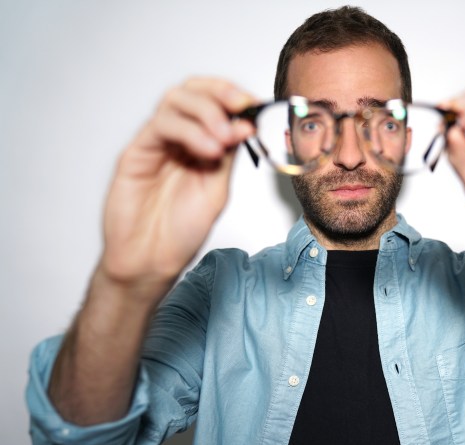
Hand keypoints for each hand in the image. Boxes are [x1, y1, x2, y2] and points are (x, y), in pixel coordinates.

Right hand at [102, 78, 255, 287]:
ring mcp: (155, 143)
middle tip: (242, 105)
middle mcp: (176, 137)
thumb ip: (228, 157)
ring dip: (206, 111)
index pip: (214, 102)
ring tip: (224, 138)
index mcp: (199, 143)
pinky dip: (188, 131)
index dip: (234, 97)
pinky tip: (208, 149)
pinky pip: (161, 126)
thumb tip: (246, 125)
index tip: (255, 104)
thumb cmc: (180, 230)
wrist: (152, 259)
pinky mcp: (136, 153)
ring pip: (175, 101)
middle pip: (192, 91)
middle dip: (221, 92)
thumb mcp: (216, 189)